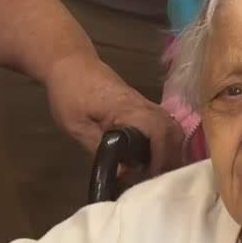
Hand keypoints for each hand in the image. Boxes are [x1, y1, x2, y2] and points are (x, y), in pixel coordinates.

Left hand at [43, 52, 174, 166]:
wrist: (69, 63)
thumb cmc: (69, 94)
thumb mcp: (76, 126)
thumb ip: (99, 148)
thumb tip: (123, 172)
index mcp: (127, 109)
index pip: (158, 131)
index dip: (161, 156)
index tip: (154, 177)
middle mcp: (142, 105)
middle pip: (172, 130)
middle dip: (171, 156)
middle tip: (158, 179)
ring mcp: (144, 103)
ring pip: (170, 126)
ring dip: (169, 149)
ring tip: (157, 171)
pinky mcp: (140, 104)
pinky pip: (162, 123)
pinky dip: (164, 141)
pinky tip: (151, 157)